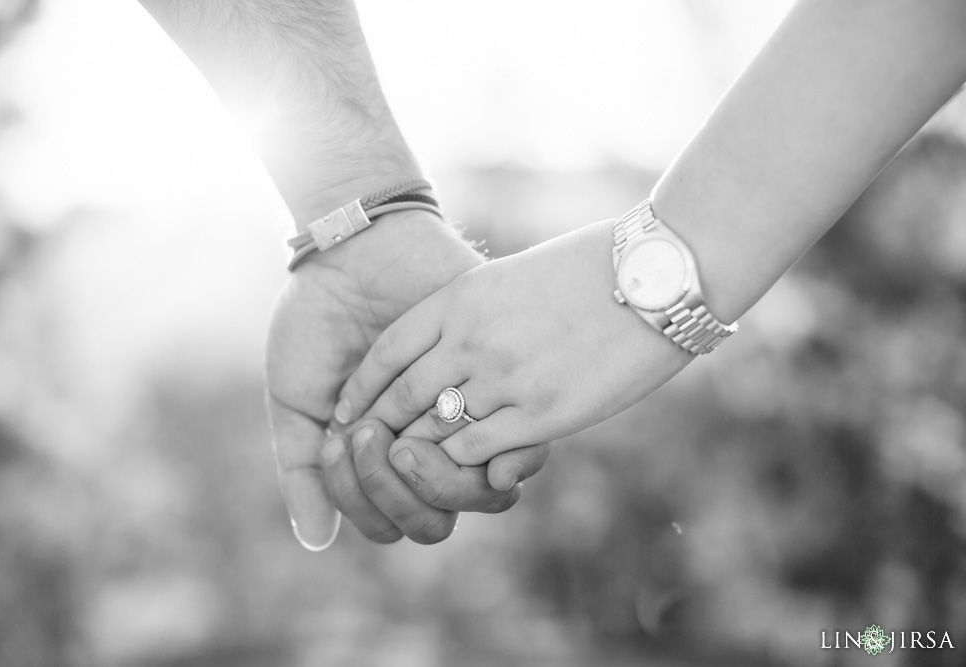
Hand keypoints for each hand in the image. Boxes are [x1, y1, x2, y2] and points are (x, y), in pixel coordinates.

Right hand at [266, 207, 550, 548]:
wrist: (353, 254)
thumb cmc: (318, 325)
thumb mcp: (296, 403)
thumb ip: (304, 473)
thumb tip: (317, 542)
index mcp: (387, 458)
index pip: (392, 523)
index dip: (362, 504)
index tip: (334, 446)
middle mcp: (434, 450)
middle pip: (436, 522)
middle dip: (390, 493)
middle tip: (365, 436)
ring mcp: (472, 422)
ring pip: (478, 497)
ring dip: (429, 479)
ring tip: (395, 434)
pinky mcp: (506, 387)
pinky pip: (517, 450)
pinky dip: (481, 457)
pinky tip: (442, 429)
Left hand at [334, 219, 693, 467]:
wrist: (656, 274)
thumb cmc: (595, 265)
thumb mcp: (517, 276)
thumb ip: (478, 312)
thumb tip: (458, 344)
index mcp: (461, 297)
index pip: (388, 351)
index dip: (362, 387)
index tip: (347, 409)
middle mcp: (472, 339)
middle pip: (402, 397)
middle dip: (379, 428)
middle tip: (363, 451)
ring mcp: (505, 379)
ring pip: (435, 432)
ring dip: (416, 455)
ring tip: (403, 470)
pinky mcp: (542, 414)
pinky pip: (479, 451)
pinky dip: (462, 467)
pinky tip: (461, 472)